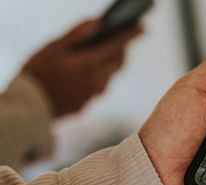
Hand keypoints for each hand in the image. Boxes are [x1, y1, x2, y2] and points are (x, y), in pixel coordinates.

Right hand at [23, 20, 141, 116]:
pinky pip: (95, 90)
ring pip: (107, 79)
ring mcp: (91, 96)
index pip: (117, 46)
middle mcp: (96, 82)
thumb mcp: (53, 47)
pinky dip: (94, 79)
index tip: (143, 27)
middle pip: (117, 65)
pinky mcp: (84, 106)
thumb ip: (76, 34)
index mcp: (90, 64)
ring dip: (107, 66)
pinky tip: (84, 74)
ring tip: (101, 56)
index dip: (131, 35)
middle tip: (121, 41)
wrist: (28, 108)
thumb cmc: (37, 74)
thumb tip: (97, 22)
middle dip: (121, 52)